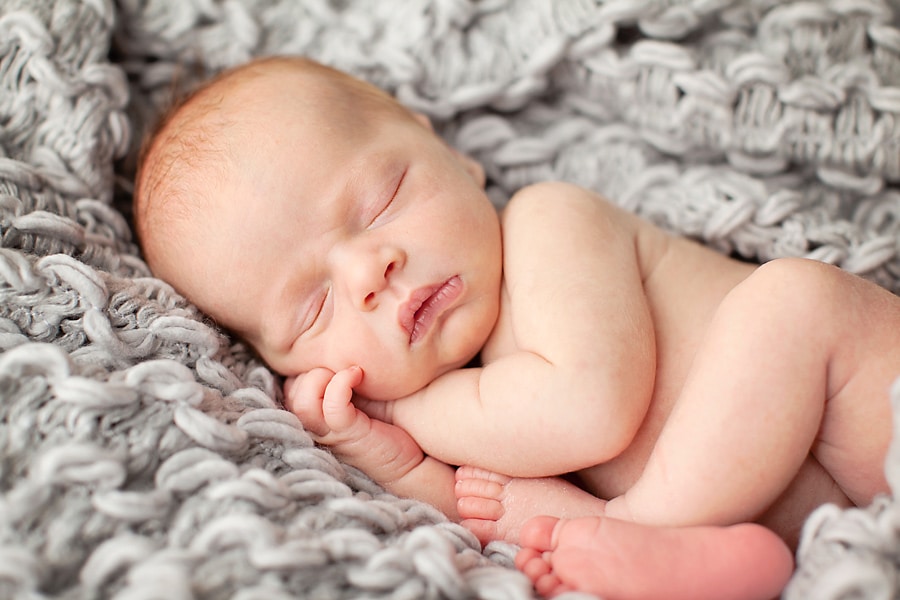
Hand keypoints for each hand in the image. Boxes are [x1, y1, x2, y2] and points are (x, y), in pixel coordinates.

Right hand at [284, 367, 426, 484]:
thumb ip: (339, 378)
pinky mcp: (348, 436)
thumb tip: (333, 340)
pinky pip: (332, 405)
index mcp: (313, 416)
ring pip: (303, 400)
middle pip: (290, 391)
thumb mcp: (357, 395)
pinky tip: (357, 375)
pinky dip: (342, 383)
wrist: (412, 458)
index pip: (289, 385)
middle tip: (340, 365)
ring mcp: (329, 433)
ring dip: (321, 377)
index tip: (333, 362)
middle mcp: (315, 426)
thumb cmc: (386, 422)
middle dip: (311, 370)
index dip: (306, 367)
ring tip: (349, 371)